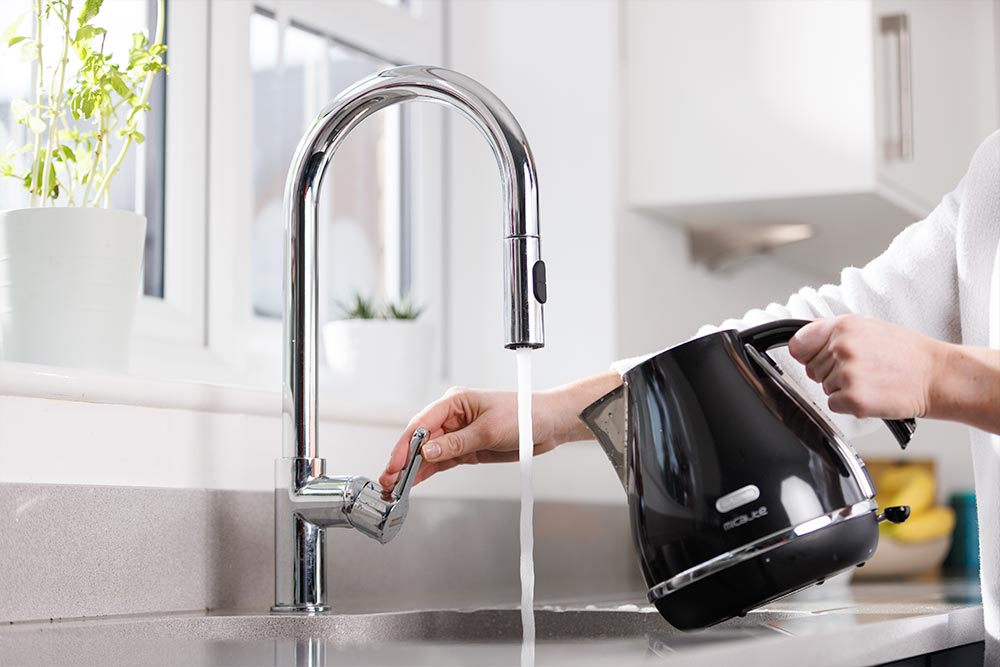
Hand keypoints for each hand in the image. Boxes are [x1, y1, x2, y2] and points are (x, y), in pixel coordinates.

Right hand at [379, 372, 621, 488]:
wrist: (548, 425)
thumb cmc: (524, 415)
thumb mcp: (489, 430)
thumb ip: (457, 443)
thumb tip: (427, 452)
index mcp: (454, 402)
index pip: (421, 424)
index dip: (405, 446)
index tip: (395, 464)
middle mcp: (452, 417)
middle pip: (420, 440)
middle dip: (404, 461)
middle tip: (390, 482)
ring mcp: (458, 434)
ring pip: (428, 454)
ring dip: (412, 470)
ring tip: (396, 488)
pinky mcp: (466, 449)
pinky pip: (441, 462)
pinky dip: (427, 472)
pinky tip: (414, 482)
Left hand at [787, 315, 944, 419]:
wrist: (937, 375)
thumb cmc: (907, 353)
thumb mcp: (868, 327)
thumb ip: (832, 332)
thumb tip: (801, 343)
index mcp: (843, 326)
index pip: (799, 344)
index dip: (807, 354)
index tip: (816, 358)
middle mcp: (842, 348)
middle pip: (812, 369)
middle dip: (832, 372)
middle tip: (864, 369)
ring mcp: (847, 373)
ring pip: (824, 387)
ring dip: (843, 388)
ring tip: (872, 380)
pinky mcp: (853, 398)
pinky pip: (834, 405)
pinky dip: (849, 405)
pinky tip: (871, 394)